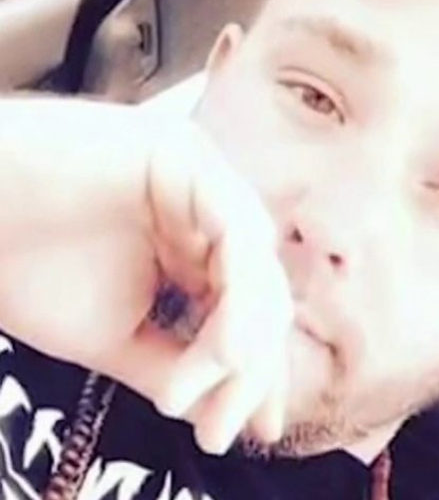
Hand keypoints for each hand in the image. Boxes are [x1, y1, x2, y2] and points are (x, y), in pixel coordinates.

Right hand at [0, 98, 292, 453]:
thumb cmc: (29, 270)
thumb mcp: (114, 337)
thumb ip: (175, 364)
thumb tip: (225, 409)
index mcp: (197, 253)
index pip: (250, 313)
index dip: (257, 373)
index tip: (254, 431)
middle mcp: (208, 217)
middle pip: (262, 293)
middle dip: (252, 367)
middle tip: (220, 428)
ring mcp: (200, 183)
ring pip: (256, 266)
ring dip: (243, 337)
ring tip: (210, 395)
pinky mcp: (184, 155)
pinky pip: (234, 227)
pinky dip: (239, 291)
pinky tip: (227, 346)